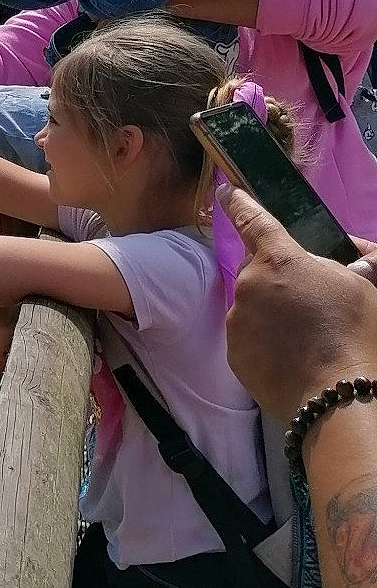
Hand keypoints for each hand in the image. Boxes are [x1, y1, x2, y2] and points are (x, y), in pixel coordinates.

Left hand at [220, 185, 376, 416]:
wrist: (336, 396)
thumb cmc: (353, 334)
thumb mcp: (362, 287)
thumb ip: (350, 263)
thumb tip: (356, 253)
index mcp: (279, 261)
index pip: (254, 221)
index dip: (240, 203)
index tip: (225, 190)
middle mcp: (249, 285)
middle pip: (256, 271)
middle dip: (276, 278)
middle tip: (306, 301)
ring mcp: (237, 321)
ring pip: (251, 305)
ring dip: (270, 311)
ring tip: (303, 335)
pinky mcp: (234, 353)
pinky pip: (248, 336)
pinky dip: (264, 341)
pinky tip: (290, 355)